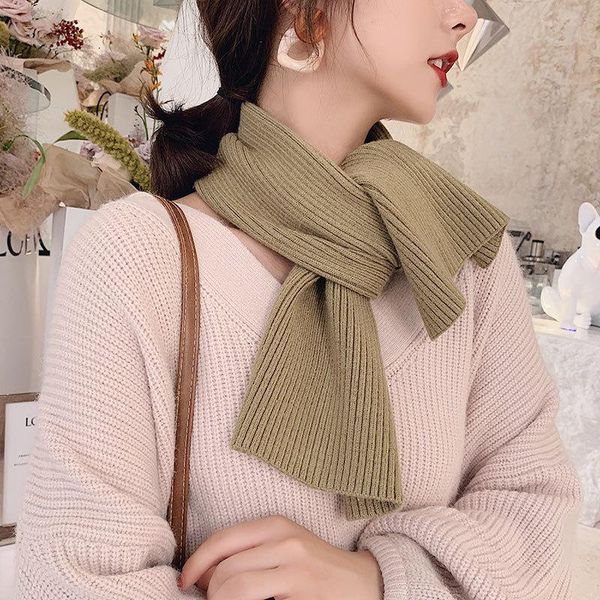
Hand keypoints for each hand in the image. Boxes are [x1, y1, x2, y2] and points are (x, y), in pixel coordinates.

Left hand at [177, 514, 382, 599]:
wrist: (363, 583)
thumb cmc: (315, 566)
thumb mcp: (283, 546)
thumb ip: (249, 551)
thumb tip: (203, 572)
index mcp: (276, 525)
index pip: (222, 540)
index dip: (196, 563)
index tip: (185, 582)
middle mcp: (285, 543)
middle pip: (226, 569)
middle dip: (210, 592)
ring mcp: (296, 570)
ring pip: (237, 588)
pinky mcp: (304, 596)